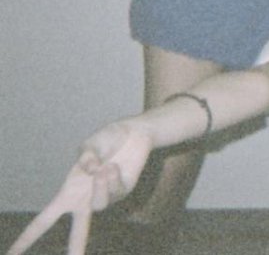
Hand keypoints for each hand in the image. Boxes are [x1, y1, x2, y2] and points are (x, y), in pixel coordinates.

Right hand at [7, 121, 153, 254]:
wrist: (134, 132)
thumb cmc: (106, 140)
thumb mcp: (89, 147)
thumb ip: (86, 158)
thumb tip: (92, 172)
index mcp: (68, 194)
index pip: (44, 221)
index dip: (27, 239)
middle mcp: (86, 200)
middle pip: (79, 232)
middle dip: (75, 249)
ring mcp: (106, 197)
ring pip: (99, 204)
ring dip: (99, 186)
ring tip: (103, 167)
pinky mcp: (123, 192)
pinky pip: (116, 191)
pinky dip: (112, 177)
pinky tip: (113, 165)